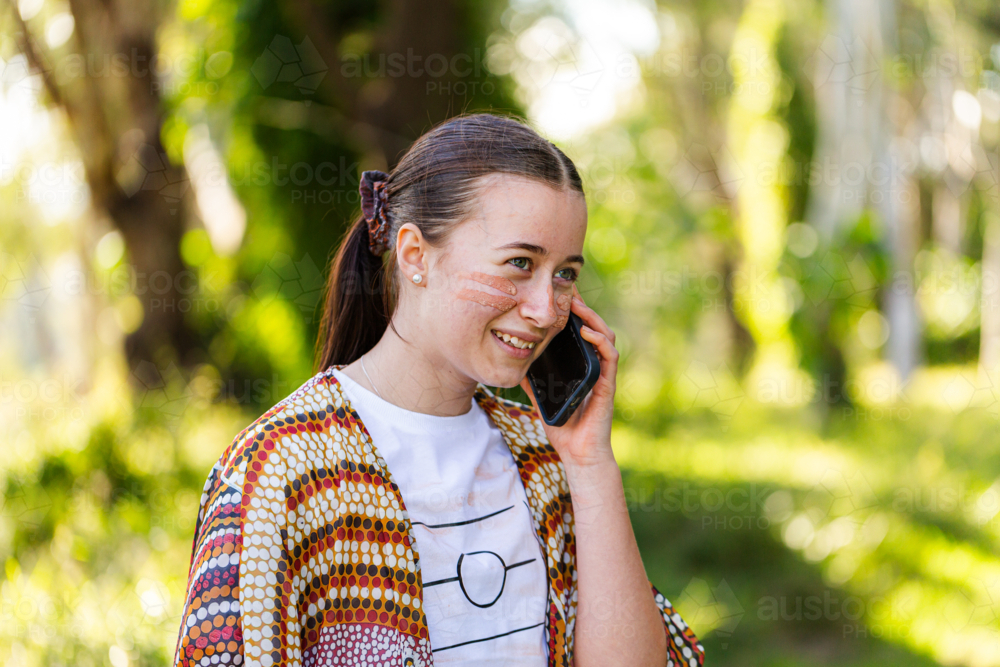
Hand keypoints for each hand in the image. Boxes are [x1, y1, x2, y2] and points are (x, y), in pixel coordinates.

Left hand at [519, 283, 618, 470]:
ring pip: (605, 336)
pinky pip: (610, 356)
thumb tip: (514, 363)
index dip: (573, 312)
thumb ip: (532, 380)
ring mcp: (603, 373)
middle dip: (582, 307)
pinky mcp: (607, 384)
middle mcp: (594, 365)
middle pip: (594, 327)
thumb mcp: (541, 396)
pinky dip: (600, 341)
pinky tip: (587, 332)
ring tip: (577, 304)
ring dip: (592, 318)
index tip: (560, 294)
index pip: (580, 331)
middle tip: (568, 289)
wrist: (578, 453)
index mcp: (581, 365)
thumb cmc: (563, 425)